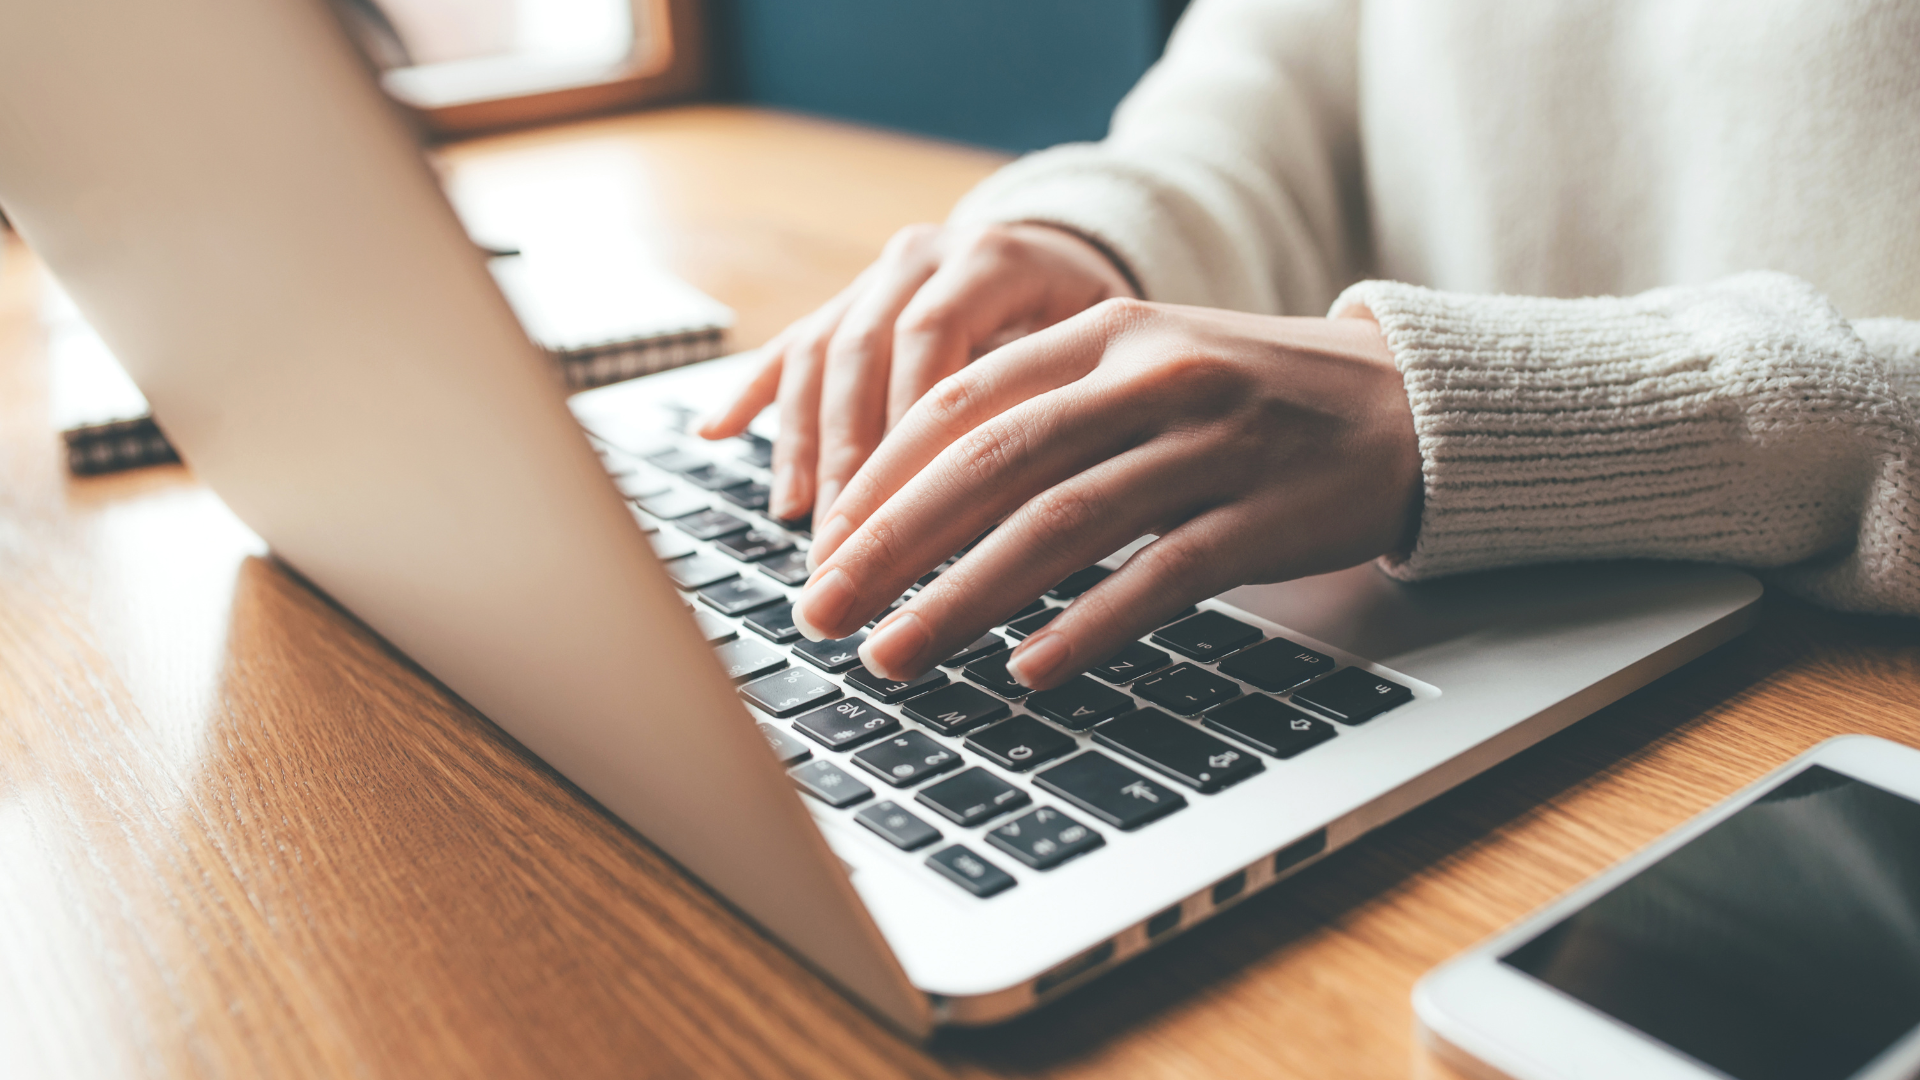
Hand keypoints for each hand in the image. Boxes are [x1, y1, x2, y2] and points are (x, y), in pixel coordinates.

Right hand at [696, 221, 1135, 521]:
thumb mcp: (1103, 350)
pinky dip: (753, 392)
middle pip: (864, 352)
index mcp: (994, 258)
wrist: (1073, 254)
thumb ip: (1064, 401)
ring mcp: (878, 275)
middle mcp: (925, 255)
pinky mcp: (848, 299)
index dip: (908, 428)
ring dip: (803, 442)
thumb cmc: (1101, 325)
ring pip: (821, 353)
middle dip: (848, 457)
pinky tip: (714, 433)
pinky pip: (791, 344)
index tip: (899, 512)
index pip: (934, 341)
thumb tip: (1040, 505)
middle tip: (841, 544)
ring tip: (797, 518)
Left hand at [789, 298, 1420, 690]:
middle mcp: (1152, 375)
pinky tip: (1027, 670)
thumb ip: (1046, 410)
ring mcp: (1212, 444)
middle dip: (892, 545)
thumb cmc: (1251, 399)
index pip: (962, 401)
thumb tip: (916, 498)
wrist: (1407, 406)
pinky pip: (1159, 576)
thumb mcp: (1146, 368)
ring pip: (1062, 522)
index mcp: (1106, 332)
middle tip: (822, 611)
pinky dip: (1086, 626)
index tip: (822, 545)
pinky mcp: (1265, 515)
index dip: (880, 477)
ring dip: (963, 598)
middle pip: (993, 461)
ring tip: (895, 654)